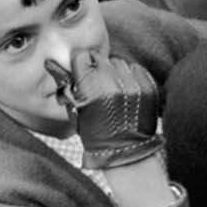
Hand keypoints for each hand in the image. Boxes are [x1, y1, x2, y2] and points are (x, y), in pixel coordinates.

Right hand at [49, 49, 162, 169]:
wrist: (124, 150)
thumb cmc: (96, 133)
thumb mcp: (75, 110)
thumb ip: (69, 86)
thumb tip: (58, 64)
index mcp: (90, 87)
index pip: (82, 56)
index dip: (81, 63)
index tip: (82, 70)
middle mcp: (111, 82)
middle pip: (101, 58)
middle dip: (97, 68)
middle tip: (98, 83)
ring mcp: (132, 84)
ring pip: (119, 62)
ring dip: (114, 72)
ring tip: (113, 89)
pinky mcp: (148, 87)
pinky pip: (136, 69)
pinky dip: (131, 77)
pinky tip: (126, 91)